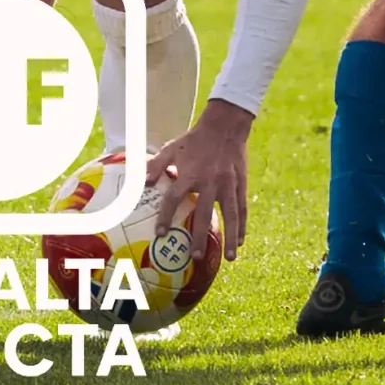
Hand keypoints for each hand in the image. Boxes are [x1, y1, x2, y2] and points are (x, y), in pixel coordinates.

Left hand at [144, 100, 251, 256]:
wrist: (224, 126)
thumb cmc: (194, 139)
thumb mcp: (172, 148)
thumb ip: (156, 165)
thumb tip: (142, 182)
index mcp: (189, 174)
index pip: (174, 198)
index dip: (165, 216)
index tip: (160, 233)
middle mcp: (209, 181)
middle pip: (204, 213)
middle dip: (199, 236)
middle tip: (194, 256)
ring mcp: (227, 184)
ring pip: (230, 215)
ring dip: (230, 237)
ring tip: (230, 259)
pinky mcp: (240, 184)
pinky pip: (242, 208)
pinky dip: (242, 226)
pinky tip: (240, 242)